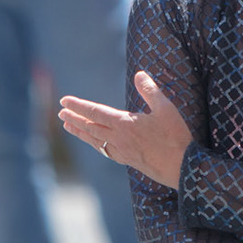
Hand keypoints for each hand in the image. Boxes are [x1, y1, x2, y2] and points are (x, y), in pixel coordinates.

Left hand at [57, 71, 190, 187]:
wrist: (182, 168)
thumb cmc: (176, 137)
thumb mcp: (166, 109)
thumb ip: (150, 90)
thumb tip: (139, 74)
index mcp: (125, 124)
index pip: (95, 111)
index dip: (78, 105)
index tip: (64, 101)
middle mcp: (119, 138)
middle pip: (90, 126)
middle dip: (75, 118)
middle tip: (61, 112)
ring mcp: (122, 151)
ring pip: (95, 140)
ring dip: (80, 132)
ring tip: (68, 126)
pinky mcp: (128, 160)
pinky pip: (105, 150)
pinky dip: (95, 144)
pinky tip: (94, 143)